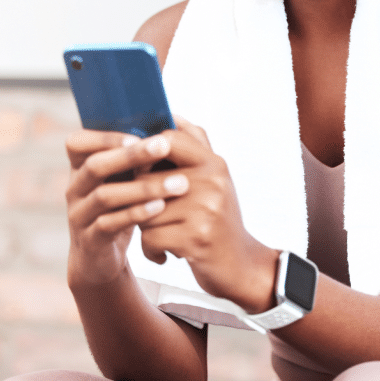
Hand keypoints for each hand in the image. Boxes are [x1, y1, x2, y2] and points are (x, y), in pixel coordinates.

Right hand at [64, 129, 191, 288]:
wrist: (100, 257)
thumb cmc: (119, 205)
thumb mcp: (124, 178)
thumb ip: (137, 154)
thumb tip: (172, 120)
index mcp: (81, 166)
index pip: (77, 143)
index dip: (104, 137)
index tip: (137, 134)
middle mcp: (75, 187)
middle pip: (95, 166)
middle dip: (131, 155)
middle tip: (164, 145)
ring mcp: (79, 214)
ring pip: (105, 196)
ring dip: (144, 187)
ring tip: (178, 183)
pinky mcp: (90, 240)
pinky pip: (109, 224)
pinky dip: (136, 213)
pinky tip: (161, 207)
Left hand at [136, 116, 278, 313]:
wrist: (242, 265)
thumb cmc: (219, 219)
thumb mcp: (214, 179)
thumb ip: (194, 149)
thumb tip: (169, 115)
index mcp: (214, 162)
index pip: (169, 138)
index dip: (144, 150)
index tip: (137, 166)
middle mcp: (212, 180)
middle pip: (148, 177)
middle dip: (139, 197)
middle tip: (147, 209)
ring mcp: (206, 209)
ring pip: (145, 211)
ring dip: (146, 227)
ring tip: (162, 234)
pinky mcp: (196, 238)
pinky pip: (150, 238)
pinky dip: (151, 249)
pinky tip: (165, 253)